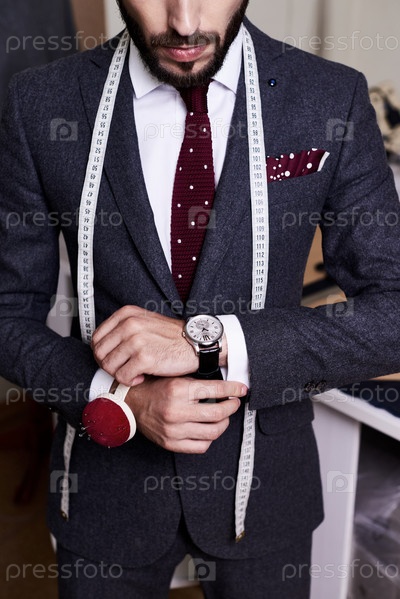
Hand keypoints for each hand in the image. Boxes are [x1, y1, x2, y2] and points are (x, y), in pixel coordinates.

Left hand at [92, 305, 226, 385]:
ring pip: (109, 366)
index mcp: (127, 314)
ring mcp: (136, 340)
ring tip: (135, 372)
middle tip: (124, 368)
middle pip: (100, 353)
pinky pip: (123, 377)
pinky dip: (131, 381)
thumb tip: (101, 348)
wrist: (196, 343)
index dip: (102, 353)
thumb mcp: (144, 322)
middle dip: (110, 365)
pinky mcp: (144, 357)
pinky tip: (142, 376)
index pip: (97, 337)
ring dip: (120, 374)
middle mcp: (129, 324)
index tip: (114, 359)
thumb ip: (122, 330)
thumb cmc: (172, 337)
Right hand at [126, 376, 245, 453]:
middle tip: (233, 403)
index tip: (241, 390)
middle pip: (218, 413)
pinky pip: (201, 446)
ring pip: (212, 432)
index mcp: (178, 390)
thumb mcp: (176, 377)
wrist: (131, 403)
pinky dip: (209, 438)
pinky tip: (208, 429)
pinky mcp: (171, 443)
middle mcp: (176, 411)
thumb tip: (226, 386)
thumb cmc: (154, 388)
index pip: (215, 390)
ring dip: (223, 423)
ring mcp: (173, 430)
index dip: (233, 390)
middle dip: (231, 407)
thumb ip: (198, 382)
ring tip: (223, 417)